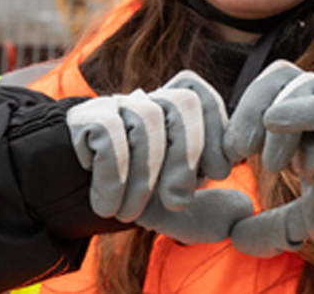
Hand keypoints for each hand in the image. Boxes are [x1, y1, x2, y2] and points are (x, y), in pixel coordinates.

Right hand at [67, 70, 251, 243]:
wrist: (68, 198)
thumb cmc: (132, 198)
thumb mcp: (173, 213)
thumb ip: (209, 214)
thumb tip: (245, 209)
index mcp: (178, 117)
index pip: (205, 99)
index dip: (218, 132)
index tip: (218, 173)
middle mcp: (151, 102)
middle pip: (183, 102)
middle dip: (188, 154)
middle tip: (178, 200)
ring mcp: (118, 106)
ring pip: (147, 119)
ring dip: (145, 174)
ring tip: (131, 214)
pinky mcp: (86, 118)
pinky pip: (109, 133)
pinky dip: (113, 174)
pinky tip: (108, 204)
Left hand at [223, 61, 313, 256]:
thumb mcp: (300, 217)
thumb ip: (268, 227)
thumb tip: (236, 237)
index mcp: (300, 122)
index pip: (266, 91)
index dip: (241, 114)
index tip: (227, 155)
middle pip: (279, 75)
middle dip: (250, 104)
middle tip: (236, 149)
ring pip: (303, 80)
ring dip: (276, 114)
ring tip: (271, 164)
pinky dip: (301, 108)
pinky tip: (275, 121)